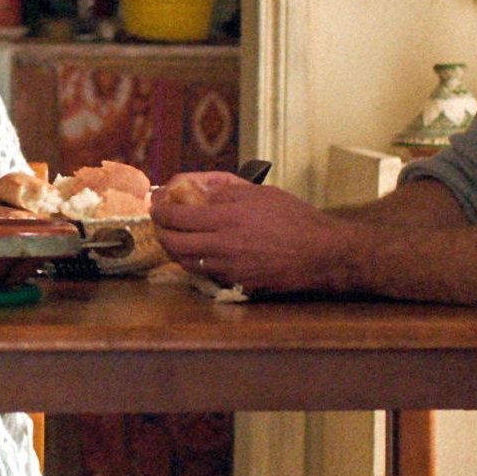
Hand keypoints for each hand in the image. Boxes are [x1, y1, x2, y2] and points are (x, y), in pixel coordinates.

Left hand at [151, 171, 350, 293]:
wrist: (320, 253)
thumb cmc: (294, 218)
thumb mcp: (260, 193)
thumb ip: (226, 192)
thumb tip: (198, 193)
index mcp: (228, 218)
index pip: (179, 216)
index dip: (161, 210)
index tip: (156, 206)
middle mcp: (223, 245)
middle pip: (174, 243)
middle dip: (160, 232)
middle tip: (159, 224)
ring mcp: (228, 268)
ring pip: (185, 262)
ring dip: (173, 249)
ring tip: (174, 238)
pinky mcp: (236, 283)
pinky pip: (205, 273)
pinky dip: (195, 262)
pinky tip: (198, 253)